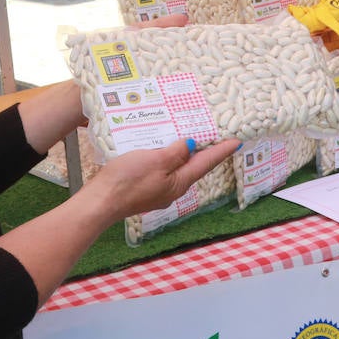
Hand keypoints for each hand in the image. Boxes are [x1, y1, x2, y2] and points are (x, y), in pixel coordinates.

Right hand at [91, 138, 240, 218]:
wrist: (102, 202)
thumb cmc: (128, 180)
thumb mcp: (156, 161)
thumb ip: (175, 153)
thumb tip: (191, 146)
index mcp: (179, 182)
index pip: (205, 163)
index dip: (221, 151)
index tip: (236, 141)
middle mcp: (173, 190)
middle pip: (194, 168)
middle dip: (205, 153)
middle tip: (216, 136)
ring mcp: (159, 192)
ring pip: (178, 170)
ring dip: (186, 156)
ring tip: (191, 140)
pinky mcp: (145, 190)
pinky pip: (164, 172)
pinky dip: (169, 160)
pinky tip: (162, 152)